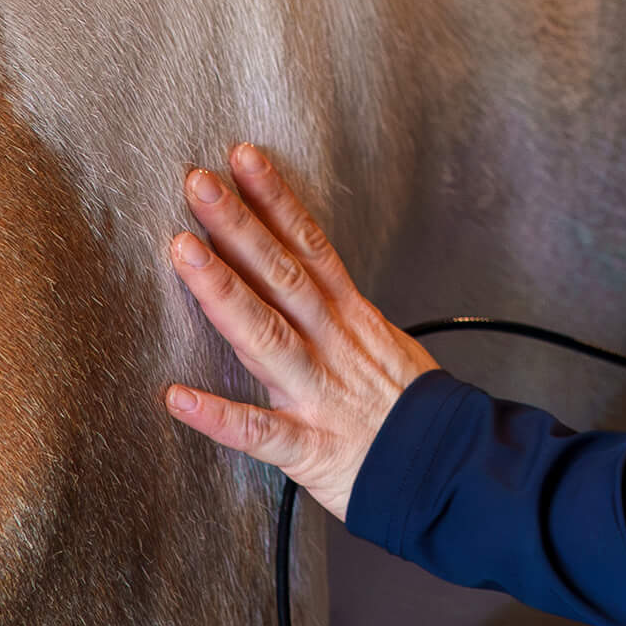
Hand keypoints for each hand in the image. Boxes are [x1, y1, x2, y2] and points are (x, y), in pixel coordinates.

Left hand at [164, 143, 437, 522]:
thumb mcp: (383, 341)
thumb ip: (338, 313)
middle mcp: (332, 343)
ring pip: (266, 335)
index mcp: (350, 316)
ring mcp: (318, 392)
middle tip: (197, 183)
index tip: (243, 159)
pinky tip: (176, 397)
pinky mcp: (308, 447)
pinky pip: (258, 431)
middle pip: (282, 274)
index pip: (310, 244)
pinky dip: (218, 415)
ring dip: (223, 292)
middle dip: (238, 226)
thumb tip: (303, 278)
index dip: (276, 199)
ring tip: (182, 253)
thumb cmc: (410, 406)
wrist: (450, 466)